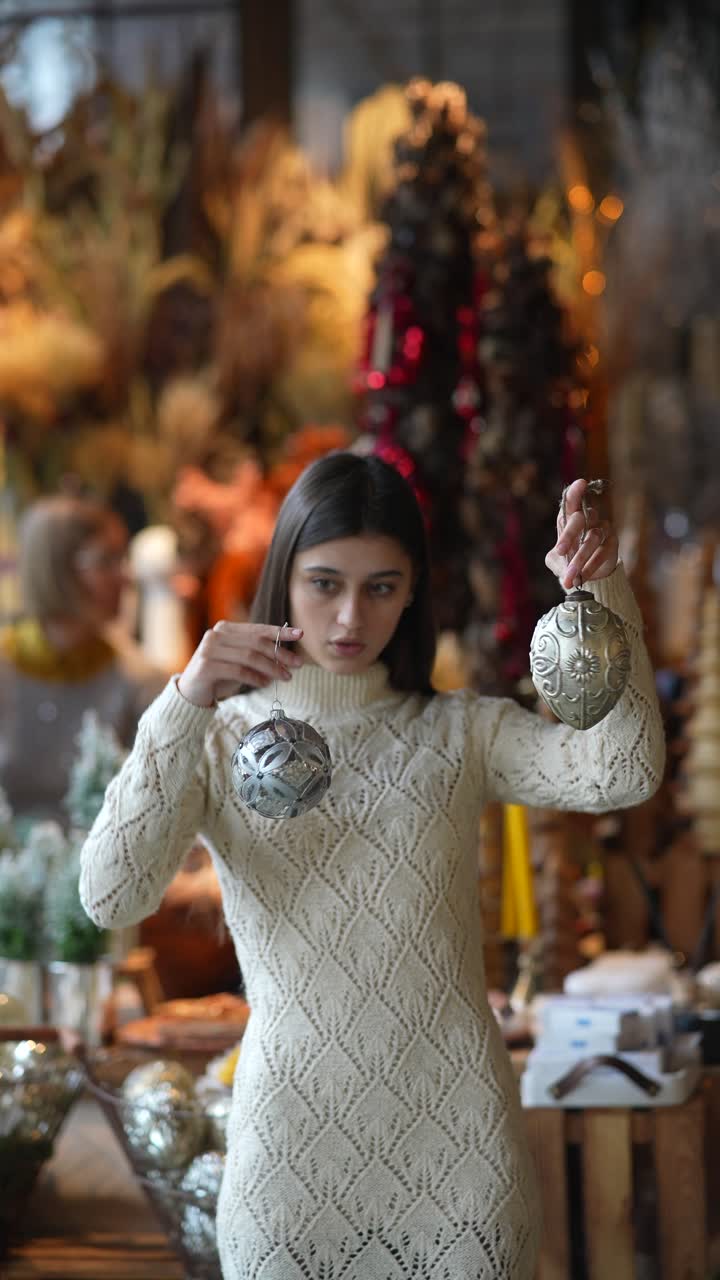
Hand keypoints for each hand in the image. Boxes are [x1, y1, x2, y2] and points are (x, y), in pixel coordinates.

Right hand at [177, 622, 303, 706]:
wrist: (191, 693)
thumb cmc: (220, 676)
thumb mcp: (241, 662)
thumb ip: (258, 655)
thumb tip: (288, 658)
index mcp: (226, 629)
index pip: (258, 629)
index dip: (280, 631)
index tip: (300, 634)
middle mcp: (216, 635)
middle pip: (256, 642)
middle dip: (280, 653)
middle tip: (297, 664)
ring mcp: (209, 649)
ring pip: (249, 656)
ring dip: (271, 667)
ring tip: (285, 677)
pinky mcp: (206, 666)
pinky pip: (238, 671)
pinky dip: (255, 678)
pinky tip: (265, 684)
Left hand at [545, 478, 618, 590]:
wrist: (585, 577)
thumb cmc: (567, 562)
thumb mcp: (555, 561)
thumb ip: (555, 559)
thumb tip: (562, 563)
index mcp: (570, 518)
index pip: (572, 502)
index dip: (575, 492)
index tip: (580, 483)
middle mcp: (588, 519)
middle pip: (580, 519)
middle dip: (568, 536)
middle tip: (560, 551)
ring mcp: (602, 529)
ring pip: (591, 539)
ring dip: (579, 559)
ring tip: (570, 576)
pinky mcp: (612, 543)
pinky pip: (602, 552)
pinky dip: (591, 566)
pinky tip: (582, 577)